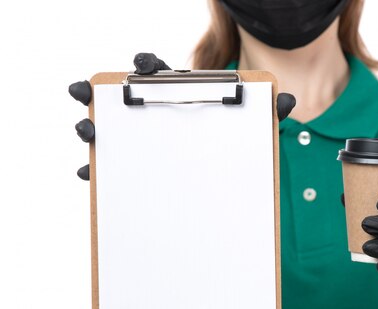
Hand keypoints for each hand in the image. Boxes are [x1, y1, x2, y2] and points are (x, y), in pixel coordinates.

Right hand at [68, 53, 295, 179]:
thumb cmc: (235, 138)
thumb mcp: (253, 126)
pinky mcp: (135, 167)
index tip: (142, 65)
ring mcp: (141, 141)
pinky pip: (112, 165)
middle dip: (101, 94)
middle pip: (121, 99)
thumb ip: (267, 113)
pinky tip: (87, 171)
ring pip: (109, 130)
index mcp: (178, 97)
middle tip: (85, 91)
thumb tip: (288, 101)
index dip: (147, 67)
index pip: (158, 75)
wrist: (226, 169)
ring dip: (91, 126)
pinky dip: (97, 167)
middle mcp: (154, 116)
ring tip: (85, 129)